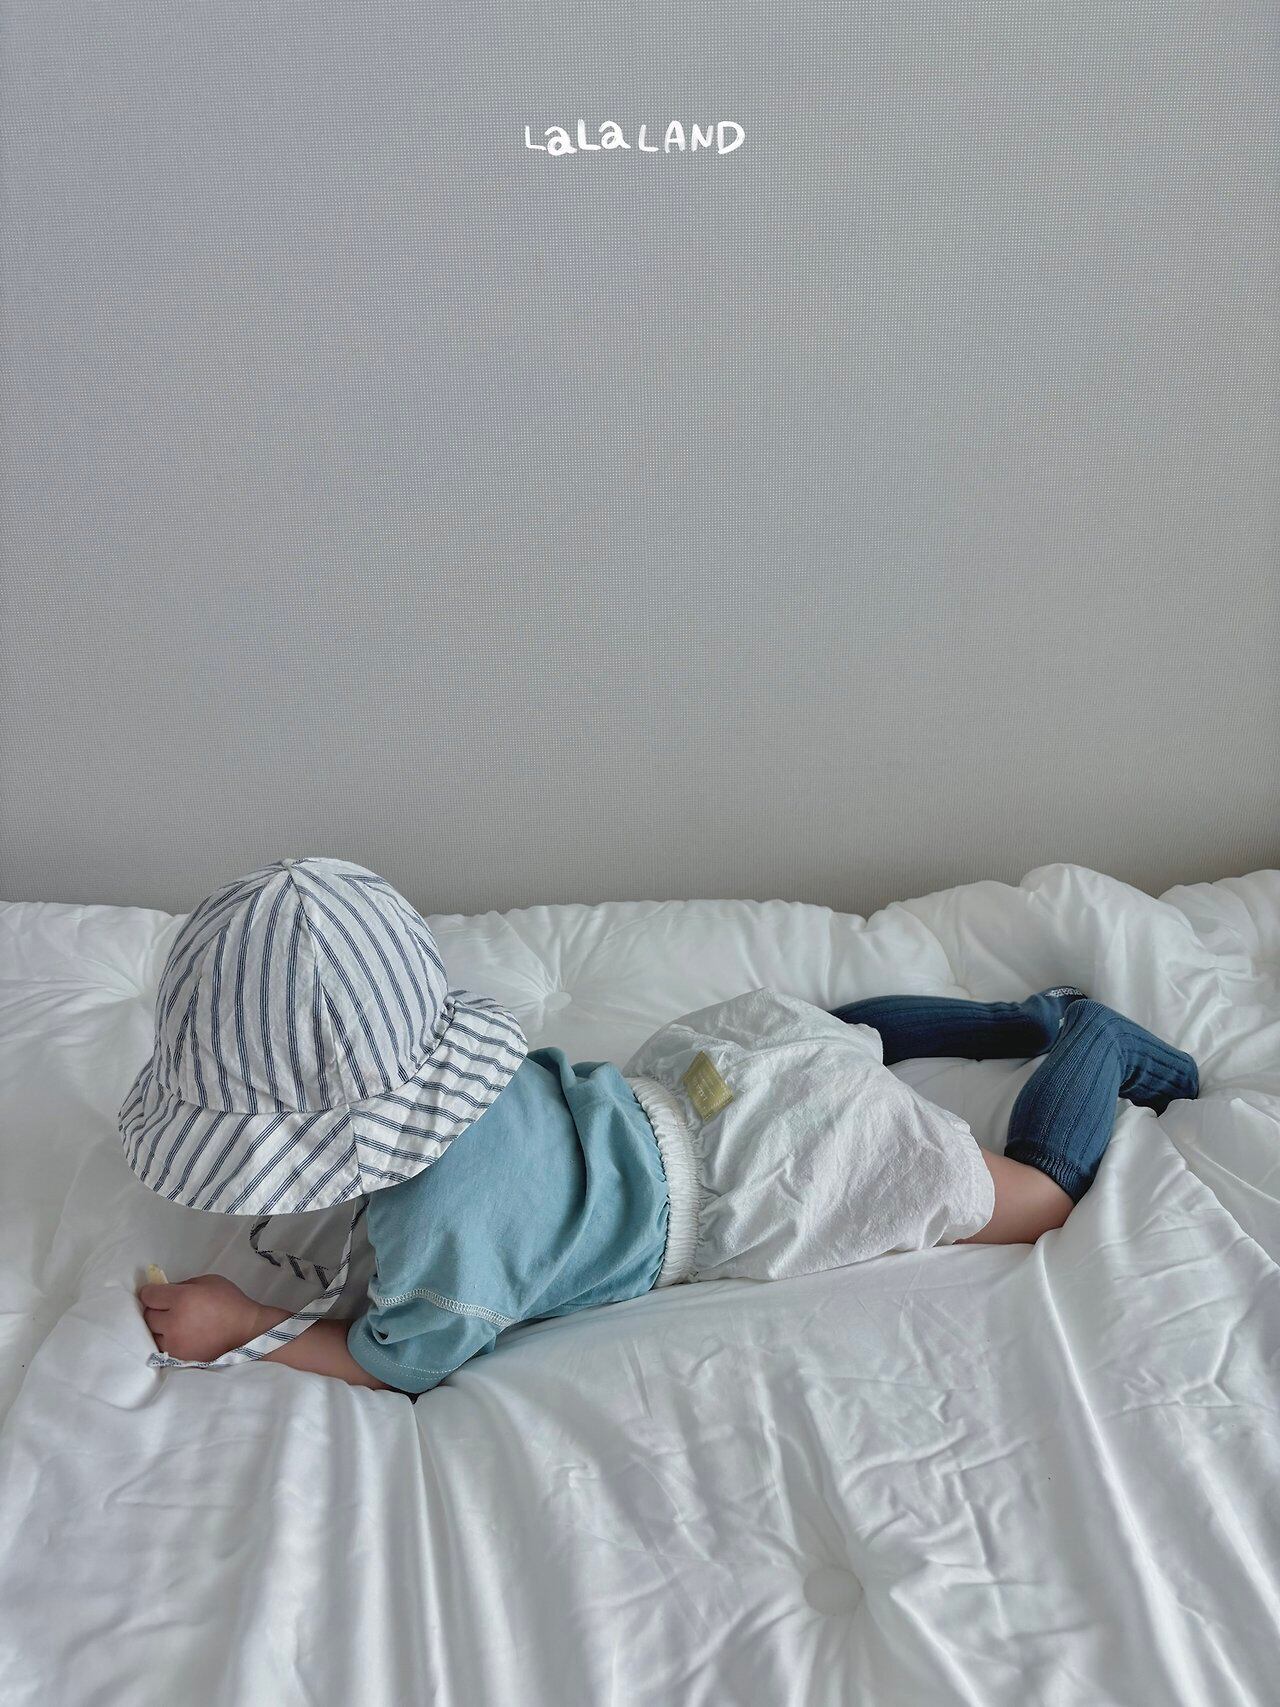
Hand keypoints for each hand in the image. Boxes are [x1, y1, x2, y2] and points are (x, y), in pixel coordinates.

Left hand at [138, 1273, 262, 1362]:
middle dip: (156, 1310)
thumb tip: (166, 1291)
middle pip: (148, 1316)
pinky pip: (162, 1347)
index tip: (155, 1293)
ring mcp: (175, 1343)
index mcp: (181, 1299)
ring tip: (174, 1323)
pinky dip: (167, 1340)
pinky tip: (179, 1335)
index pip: (149, 1296)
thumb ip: (184, 1285)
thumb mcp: (209, 1281)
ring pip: (152, 1334)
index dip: (151, 1293)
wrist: (246, 1332)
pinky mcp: (178, 1357)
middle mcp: (173, 1322)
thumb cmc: (230, 1302)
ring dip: (159, 1328)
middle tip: (168, 1308)